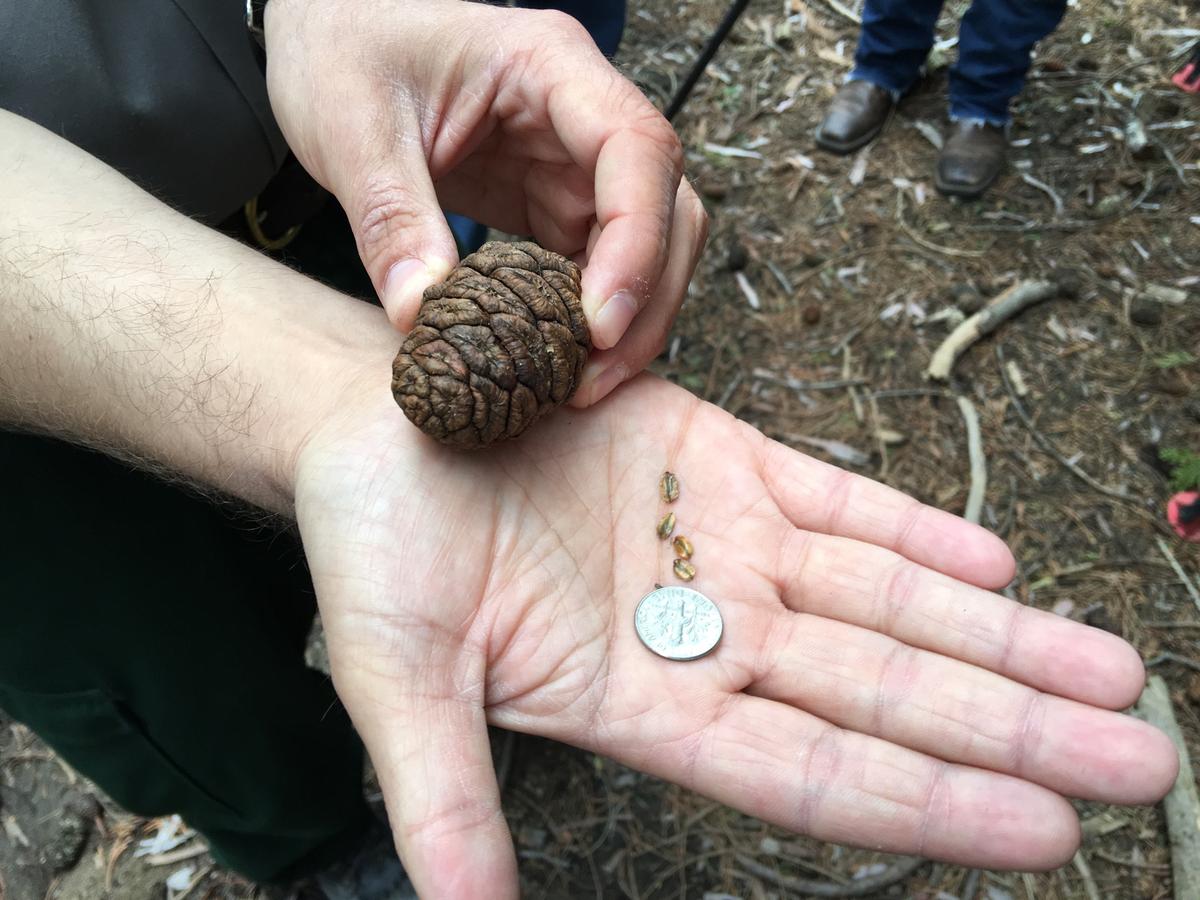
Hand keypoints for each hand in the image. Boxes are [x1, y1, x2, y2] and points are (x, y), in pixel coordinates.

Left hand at [264, 0, 706, 404]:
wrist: (330, 33)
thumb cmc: (341, 48)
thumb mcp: (350, 127)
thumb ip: (389, 218)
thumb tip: (420, 317)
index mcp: (548, 65)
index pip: (637, 149)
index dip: (638, 241)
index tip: (596, 324)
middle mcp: (581, 113)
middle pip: (667, 206)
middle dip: (646, 298)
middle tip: (592, 380)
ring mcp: (572, 161)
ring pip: (646, 244)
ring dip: (627, 319)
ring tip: (578, 387)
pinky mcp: (551, 201)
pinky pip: (596, 265)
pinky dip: (586, 318)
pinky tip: (556, 362)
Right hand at [295, 371, 1175, 898]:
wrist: (373, 422)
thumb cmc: (372, 546)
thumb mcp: (397, 674)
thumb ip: (444, 795)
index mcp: (638, 700)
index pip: (809, 773)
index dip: (927, 803)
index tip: (1044, 833)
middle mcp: (702, 633)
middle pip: (882, 692)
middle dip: (1012, 727)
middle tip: (1138, 757)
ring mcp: (722, 545)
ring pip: (886, 600)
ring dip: (997, 635)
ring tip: (1109, 671)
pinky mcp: (722, 461)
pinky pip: (839, 502)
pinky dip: (917, 531)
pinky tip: (994, 565)